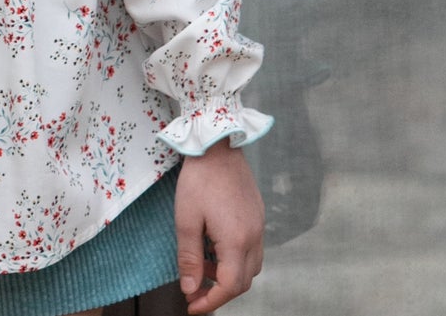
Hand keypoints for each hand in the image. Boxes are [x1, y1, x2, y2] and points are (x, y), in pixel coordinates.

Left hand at [174, 138, 264, 312]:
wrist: (217, 146)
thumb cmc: (199, 180)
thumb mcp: (186, 220)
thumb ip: (190, 257)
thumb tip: (191, 289)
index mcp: (237, 240)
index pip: (230, 285)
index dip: (212, 301)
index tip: (193, 307)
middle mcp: (254, 237)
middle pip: (243, 281)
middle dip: (220, 292)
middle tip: (195, 293)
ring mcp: (259, 227)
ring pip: (250, 267)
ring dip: (228, 276)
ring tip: (201, 268)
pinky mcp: (257, 218)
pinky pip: (251, 251)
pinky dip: (234, 260)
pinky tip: (214, 249)